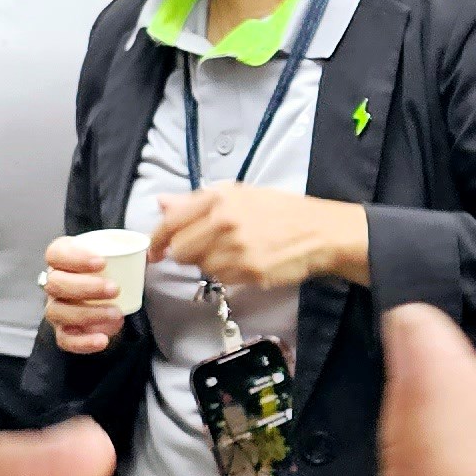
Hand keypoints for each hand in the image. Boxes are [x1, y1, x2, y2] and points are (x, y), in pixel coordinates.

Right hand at [39, 234, 132, 356]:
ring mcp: (56, 308)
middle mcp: (53, 283)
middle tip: (114, 289)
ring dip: (88, 313)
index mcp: (61, 259)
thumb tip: (156, 253)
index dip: (75, 257)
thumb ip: (133, 251)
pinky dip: (83, 342)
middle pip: (56, 283)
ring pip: (58, 311)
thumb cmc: (110, 273)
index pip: (56, 254)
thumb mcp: (119, 258)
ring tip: (116, 313)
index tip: (102, 262)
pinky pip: (65, 340)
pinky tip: (102, 339)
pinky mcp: (62, 332)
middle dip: (86, 287)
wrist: (109, 300)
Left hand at [152, 185, 365, 292]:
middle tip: (206, 250)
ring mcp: (235, 248)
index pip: (170, 223)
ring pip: (200, 268)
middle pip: (180, 250)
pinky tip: (246, 263)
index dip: (157, 241)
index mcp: (218, 198)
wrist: (320, 232)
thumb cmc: (281, 211)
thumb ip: (196, 201)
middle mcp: (223, 221)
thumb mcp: (239, 195)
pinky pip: (221, 280)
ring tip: (234, 253)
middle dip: (187, 254)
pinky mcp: (248, 271)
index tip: (155, 251)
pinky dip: (228, 275)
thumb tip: (162, 204)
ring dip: (211, 264)